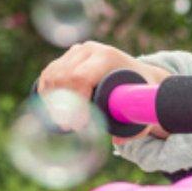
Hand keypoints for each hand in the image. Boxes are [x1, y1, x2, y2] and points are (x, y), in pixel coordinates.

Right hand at [36, 42, 170, 137]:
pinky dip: (47, 90)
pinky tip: (50, 106)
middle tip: (67, 127)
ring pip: (52, 74)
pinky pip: (50, 73)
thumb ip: (138, 126)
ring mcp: (77, 51)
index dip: (74, 102)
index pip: (80, 77)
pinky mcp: (69, 56)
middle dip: (60, 104)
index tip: (77, 125)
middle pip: (62, 77)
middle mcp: (90, 49)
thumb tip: (117, 140)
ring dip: (51, 99)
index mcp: (106, 57)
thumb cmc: (143, 92)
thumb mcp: (144, 106)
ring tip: (60, 120)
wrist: (140, 73)